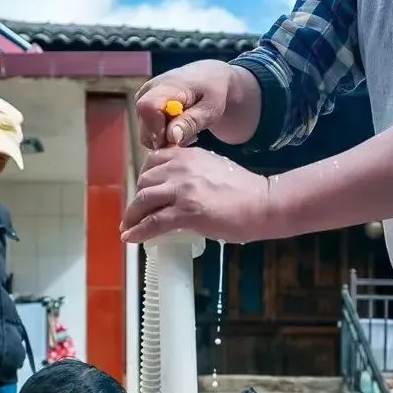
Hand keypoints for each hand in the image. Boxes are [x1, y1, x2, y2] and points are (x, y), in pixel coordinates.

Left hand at [122, 147, 271, 246]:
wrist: (263, 202)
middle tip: (136, 213)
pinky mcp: (186, 211)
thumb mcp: (214, 168)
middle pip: (144, 180)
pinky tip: (130, 238)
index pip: (153, 160)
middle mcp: (181, 166)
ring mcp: (182, 189)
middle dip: (137, 198)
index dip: (144, 178)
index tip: (143, 191)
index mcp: (188, 154)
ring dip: (132, 215)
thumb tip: (177, 189)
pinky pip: (153, 221)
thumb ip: (192, 172)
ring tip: (129, 227)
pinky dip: (138, 231)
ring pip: (143, 200)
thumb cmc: (244, 190)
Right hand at [135, 62, 238, 149]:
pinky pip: (147, 131)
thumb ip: (191, 122)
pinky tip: (179, 128)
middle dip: (163, 139)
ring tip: (186, 130)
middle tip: (188, 137)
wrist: (208, 79)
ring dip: (164, 139)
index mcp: (166, 85)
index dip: (157, 129)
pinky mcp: (143, 107)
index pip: (148, 108)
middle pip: (144, 124)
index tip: (176, 141)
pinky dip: (162, 136)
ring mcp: (142, 98)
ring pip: (144, 131)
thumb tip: (172, 137)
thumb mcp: (209, 109)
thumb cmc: (212, 93)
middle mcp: (148, 90)